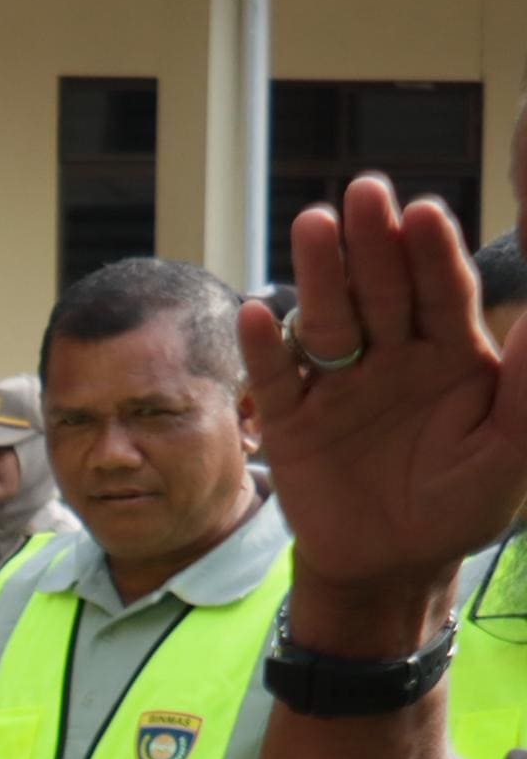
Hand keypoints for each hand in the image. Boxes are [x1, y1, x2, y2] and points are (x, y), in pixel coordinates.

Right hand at [245, 177, 526, 621]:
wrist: (393, 567)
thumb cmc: (464, 505)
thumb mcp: (512, 449)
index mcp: (454, 356)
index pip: (445, 292)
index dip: (434, 253)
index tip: (427, 211)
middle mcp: (393, 357)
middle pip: (381, 290)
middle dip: (373, 242)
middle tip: (366, 191)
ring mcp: (338, 385)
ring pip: (328, 321)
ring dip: (319, 274)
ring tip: (313, 224)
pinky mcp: (291, 421)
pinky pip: (275, 379)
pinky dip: (266, 348)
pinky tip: (258, 312)